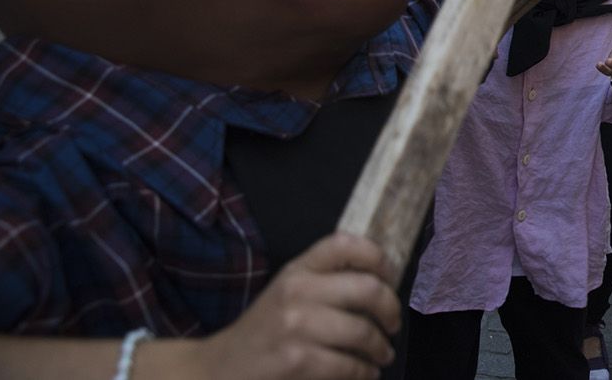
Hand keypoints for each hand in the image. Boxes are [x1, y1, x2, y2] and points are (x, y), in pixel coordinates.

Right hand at [193, 233, 400, 379]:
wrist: (217, 370)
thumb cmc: (263, 332)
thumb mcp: (288, 292)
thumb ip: (325, 280)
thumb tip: (382, 281)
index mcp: (296, 270)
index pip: (345, 244)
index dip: (378, 257)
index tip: (391, 276)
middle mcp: (296, 291)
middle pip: (367, 289)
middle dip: (391, 309)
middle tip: (394, 324)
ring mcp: (296, 326)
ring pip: (362, 331)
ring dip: (381, 348)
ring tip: (382, 354)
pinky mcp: (296, 361)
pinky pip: (348, 365)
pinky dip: (364, 372)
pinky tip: (365, 373)